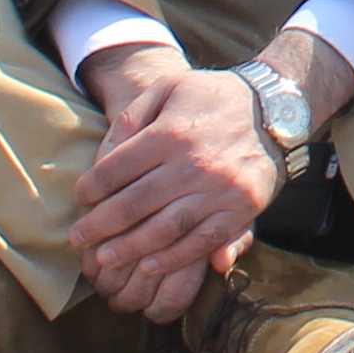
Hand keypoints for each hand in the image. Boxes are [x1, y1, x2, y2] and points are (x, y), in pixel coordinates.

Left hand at [71, 44, 276, 317]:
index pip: (116, 169)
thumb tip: (105, 156)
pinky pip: (201, 242)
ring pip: (164, 230)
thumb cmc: (213, 97)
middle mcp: (193, 164)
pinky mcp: (240, 209)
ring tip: (103, 258)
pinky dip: (173, 258)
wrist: (275, 107)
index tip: (80, 197)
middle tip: (78, 238)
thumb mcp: (170, 87)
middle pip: (134, 204)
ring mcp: (219, 190)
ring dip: (129, 248)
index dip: (90, 187)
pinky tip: (148, 264)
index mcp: (171, 133)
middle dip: (99, 225)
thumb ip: (133, 116)